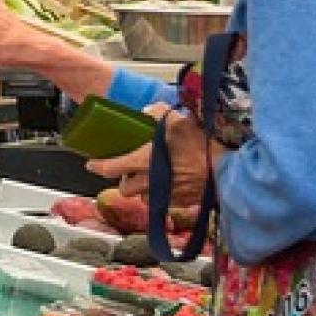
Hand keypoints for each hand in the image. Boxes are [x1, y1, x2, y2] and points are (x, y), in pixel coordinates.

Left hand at [86, 103, 216, 207]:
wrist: (224, 173)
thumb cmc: (200, 146)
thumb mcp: (178, 120)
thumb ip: (158, 114)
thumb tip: (147, 112)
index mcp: (144, 161)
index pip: (112, 168)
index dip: (98, 166)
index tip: (91, 164)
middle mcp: (150, 182)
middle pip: (124, 189)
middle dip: (123, 181)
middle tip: (127, 171)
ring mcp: (164, 195)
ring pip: (143, 196)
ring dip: (142, 189)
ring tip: (149, 177)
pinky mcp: (179, 203)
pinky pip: (162, 201)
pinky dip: (161, 193)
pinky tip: (170, 182)